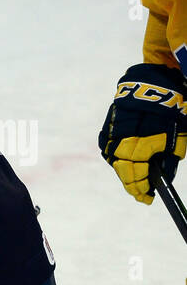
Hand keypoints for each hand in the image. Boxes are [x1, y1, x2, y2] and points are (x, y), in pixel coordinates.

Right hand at [99, 63, 186, 204]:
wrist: (153, 84)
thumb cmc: (170, 111)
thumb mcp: (177, 139)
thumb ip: (168, 161)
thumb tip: (162, 178)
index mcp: (138, 148)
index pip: (136, 178)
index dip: (141, 190)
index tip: (147, 199)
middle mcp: (120, 145)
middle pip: (124, 172)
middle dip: (133, 184)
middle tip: (141, 192)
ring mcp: (110, 137)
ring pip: (116, 162)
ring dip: (126, 171)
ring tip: (135, 178)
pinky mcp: (107, 129)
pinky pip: (111, 149)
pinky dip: (119, 157)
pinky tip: (127, 160)